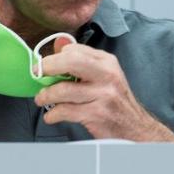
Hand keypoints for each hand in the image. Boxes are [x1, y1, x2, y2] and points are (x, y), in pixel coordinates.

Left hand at [34, 38, 173, 141]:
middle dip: (48, 67)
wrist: (136, 129)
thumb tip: (58, 44)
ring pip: (63, 90)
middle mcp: (107, 75)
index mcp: (107, 62)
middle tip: (38, 75)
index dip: (55, 57)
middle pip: (70, 61)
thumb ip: (81, 60)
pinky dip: (52, 114)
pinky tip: (52, 116)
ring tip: (42, 99)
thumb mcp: (103, 76)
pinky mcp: (97, 114)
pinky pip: (65, 111)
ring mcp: (103, 95)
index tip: (45, 66)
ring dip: (46, 96)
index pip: (75, 50)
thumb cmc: (115, 102)